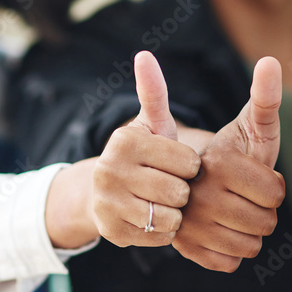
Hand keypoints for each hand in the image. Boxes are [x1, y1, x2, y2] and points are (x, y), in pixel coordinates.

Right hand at [92, 51, 200, 246]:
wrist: (101, 193)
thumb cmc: (142, 155)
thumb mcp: (150, 125)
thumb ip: (154, 93)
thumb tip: (144, 54)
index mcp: (125, 141)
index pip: (188, 162)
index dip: (190, 167)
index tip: (178, 164)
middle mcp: (110, 170)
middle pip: (179, 191)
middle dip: (183, 192)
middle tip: (171, 186)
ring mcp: (108, 203)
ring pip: (170, 216)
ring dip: (175, 213)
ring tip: (163, 202)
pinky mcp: (111, 232)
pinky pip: (159, 237)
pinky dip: (163, 231)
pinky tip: (153, 219)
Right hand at [172, 57, 284, 271]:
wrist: (182, 179)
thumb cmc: (229, 152)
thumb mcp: (248, 124)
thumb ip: (264, 97)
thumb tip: (271, 61)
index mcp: (217, 163)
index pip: (275, 194)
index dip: (273, 187)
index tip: (253, 176)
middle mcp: (196, 195)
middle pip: (265, 223)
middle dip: (263, 211)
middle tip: (244, 196)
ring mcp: (187, 225)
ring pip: (249, 247)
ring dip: (249, 233)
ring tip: (234, 212)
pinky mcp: (184, 249)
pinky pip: (229, 263)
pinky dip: (230, 252)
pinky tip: (220, 231)